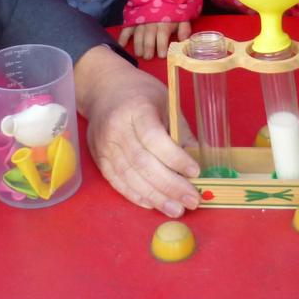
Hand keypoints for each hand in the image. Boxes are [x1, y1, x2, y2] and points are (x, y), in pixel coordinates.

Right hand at [78, 44, 199, 217]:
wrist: (104, 90)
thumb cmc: (141, 94)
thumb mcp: (166, 102)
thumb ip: (180, 131)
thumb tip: (199, 160)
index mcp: (135, 109)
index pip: (153, 138)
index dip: (174, 158)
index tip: (195, 172)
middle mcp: (116, 129)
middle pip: (142, 162)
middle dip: (169, 185)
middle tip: (192, 200)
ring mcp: (104, 146)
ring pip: (129, 177)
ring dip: (155, 197)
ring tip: (176, 209)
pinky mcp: (99, 159)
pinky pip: (117, 182)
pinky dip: (136, 196)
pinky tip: (154, 204)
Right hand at [117, 19, 191, 60]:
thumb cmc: (173, 7)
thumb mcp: (183, 16)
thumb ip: (184, 28)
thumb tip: (183, 40)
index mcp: (164, 22)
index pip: (162, 35)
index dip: (162, 46)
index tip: (162, 55)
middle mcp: (151, 22)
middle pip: (148, 37)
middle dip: (148, 48)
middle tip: (148, 57)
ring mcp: (140, 20)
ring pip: (138, 34)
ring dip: (137, 45)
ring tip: (139, 54)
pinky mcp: (133, 19)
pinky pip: (127, 28)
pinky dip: (123, 36)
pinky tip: (121, 45)